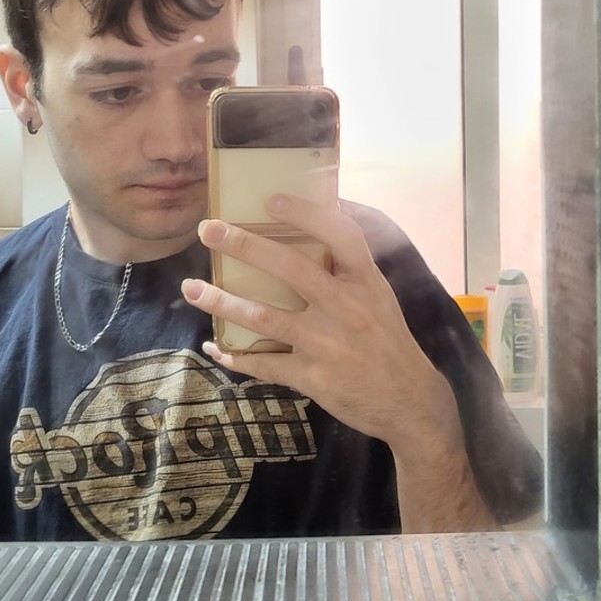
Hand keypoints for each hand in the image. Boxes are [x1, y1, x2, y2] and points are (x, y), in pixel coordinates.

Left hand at [179, 195, 449, 456]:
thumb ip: (350, 268)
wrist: (410, 401)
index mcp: (366, 282)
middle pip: (290, 267)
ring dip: (221, 302)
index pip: (340, 234)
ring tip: (190, 288)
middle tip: (208, 230)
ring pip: (263, 317)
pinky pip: (263, 363)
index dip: (306, 212)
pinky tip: (214, 347)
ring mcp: (327, 344)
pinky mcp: (313, 377)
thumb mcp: (380, 297)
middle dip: (244, 245)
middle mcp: (347, 308)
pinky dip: (234, 356)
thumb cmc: (388, 342)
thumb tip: (316, 226)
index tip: (271, 199)